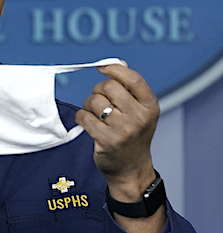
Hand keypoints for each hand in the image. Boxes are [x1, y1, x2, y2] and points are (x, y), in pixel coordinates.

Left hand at [75, 62, 159, 197]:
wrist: (132, 169)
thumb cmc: (133, 134)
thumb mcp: (139, 111)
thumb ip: (130, 87)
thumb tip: (119, 62)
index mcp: (150, 106)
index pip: (133, 79)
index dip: (115, 69)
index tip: (102, 68)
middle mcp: (139, 117)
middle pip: (108, 87)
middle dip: (99, 90)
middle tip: (100, 101)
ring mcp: (124, 130)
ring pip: (94, 101)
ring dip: (89, 105)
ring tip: (97, 115)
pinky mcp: (107, 141)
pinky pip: (84, 116)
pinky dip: (82, 117)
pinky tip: (89, 123)